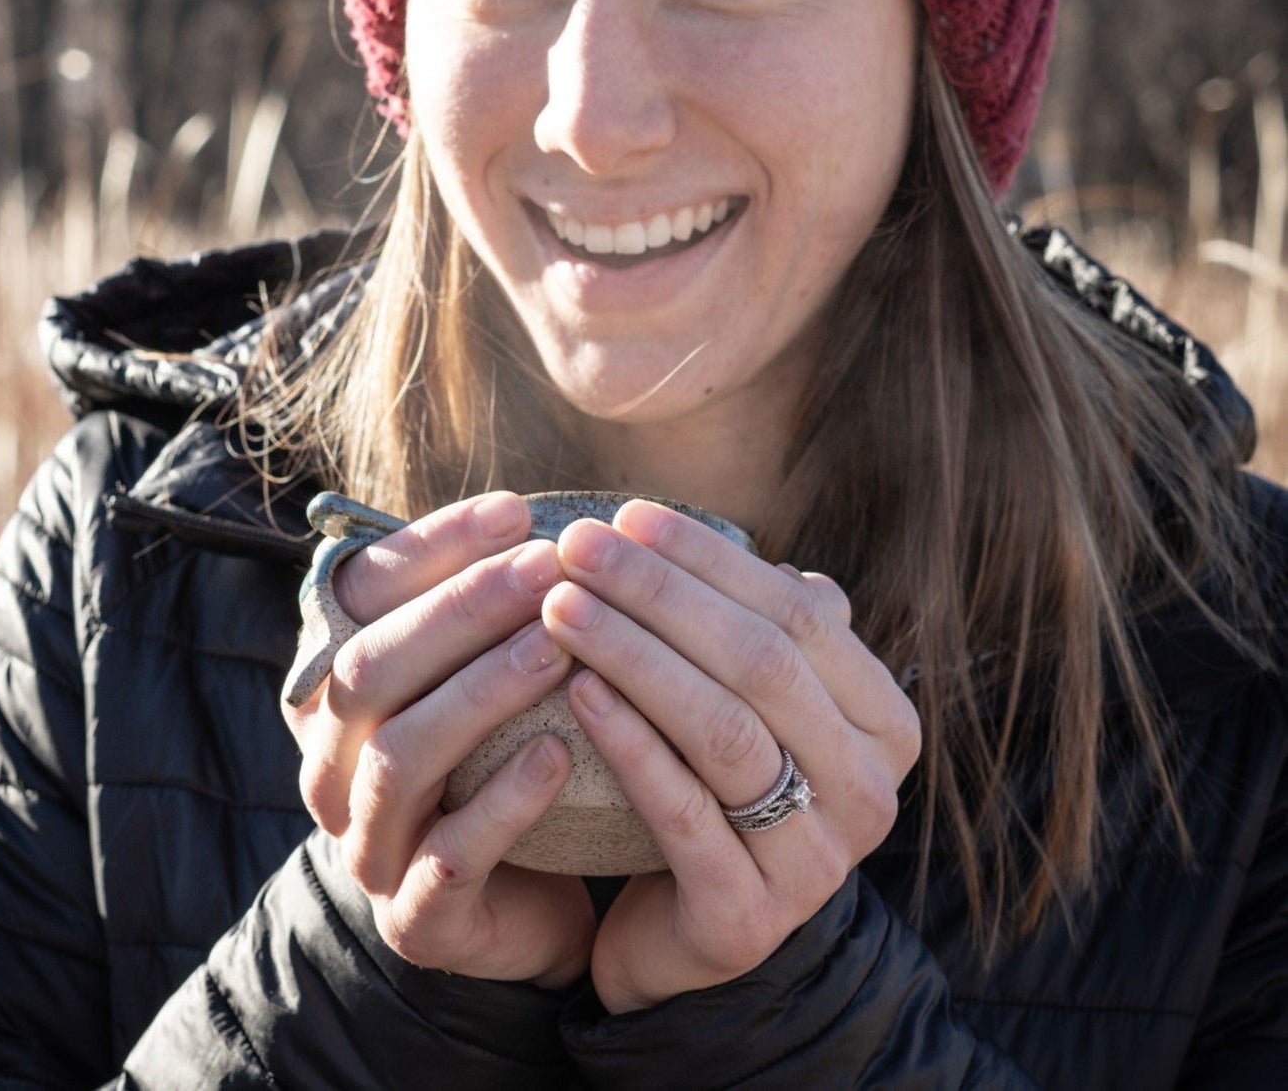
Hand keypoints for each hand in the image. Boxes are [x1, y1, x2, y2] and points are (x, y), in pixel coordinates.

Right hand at [281, 491, 594, 985]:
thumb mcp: (483, 672)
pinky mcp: (413, 915)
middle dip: (460, 610)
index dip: (431, 547)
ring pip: (401, 756)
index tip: (515, 510)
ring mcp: (365, 841)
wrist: (525, 904)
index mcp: (335, 685)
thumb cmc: (503, 758)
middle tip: (546, 567)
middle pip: (371, 669)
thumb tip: (533, 510)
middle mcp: (330, 760)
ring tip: (558, 649)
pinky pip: (450, 854)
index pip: (359, 595)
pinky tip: (560, 752)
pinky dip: (505, 800)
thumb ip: (485, 605)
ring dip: (481, 694)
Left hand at [541, 500, 920, 1012]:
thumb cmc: (715, 785)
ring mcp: (815, 864)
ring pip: (722, 731)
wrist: (679, 931)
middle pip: (760, 664)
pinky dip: (627, 742)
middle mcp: (868, 795)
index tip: (626, 515)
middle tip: (577, 547)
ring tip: (561, 607)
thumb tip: (775, 556)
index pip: (796, 615)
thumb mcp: (755, 702)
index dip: (708, 559)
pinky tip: (574, 689)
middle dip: (659, 593)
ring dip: (633, 655)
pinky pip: (681, 813)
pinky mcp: (746, 920)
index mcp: (884, 725)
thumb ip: (769, 631)